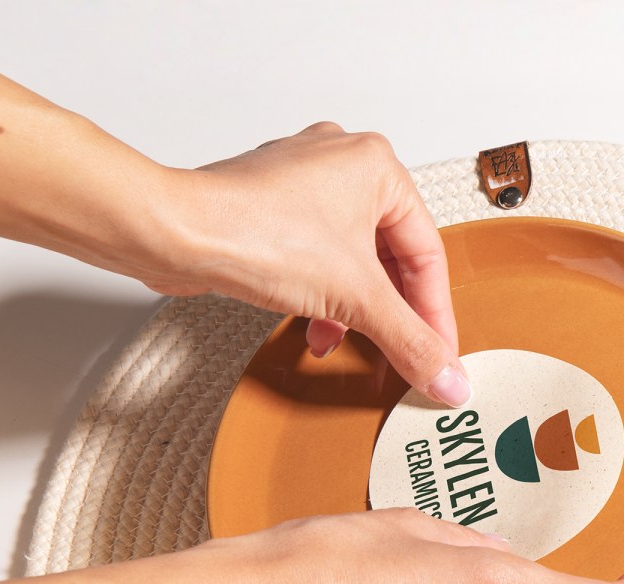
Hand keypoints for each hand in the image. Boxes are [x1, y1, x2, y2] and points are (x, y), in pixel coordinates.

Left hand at [145, 123, 471, 406]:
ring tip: (344, 342)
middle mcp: (342, 166)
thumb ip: (408, 340)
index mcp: (377, 167)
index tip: (440, 355)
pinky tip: (314, 327)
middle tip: (402, 354)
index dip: (435, 314)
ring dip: (352, 310)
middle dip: (390, 313)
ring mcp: (303, 185)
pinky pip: (316, 259)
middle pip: (389, 258)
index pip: (427, 254)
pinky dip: (321, 296)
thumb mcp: (353, 297)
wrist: (176, 233)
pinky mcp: (272, 210)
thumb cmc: (253, 231)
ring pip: (351, 261)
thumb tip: (447, 377)